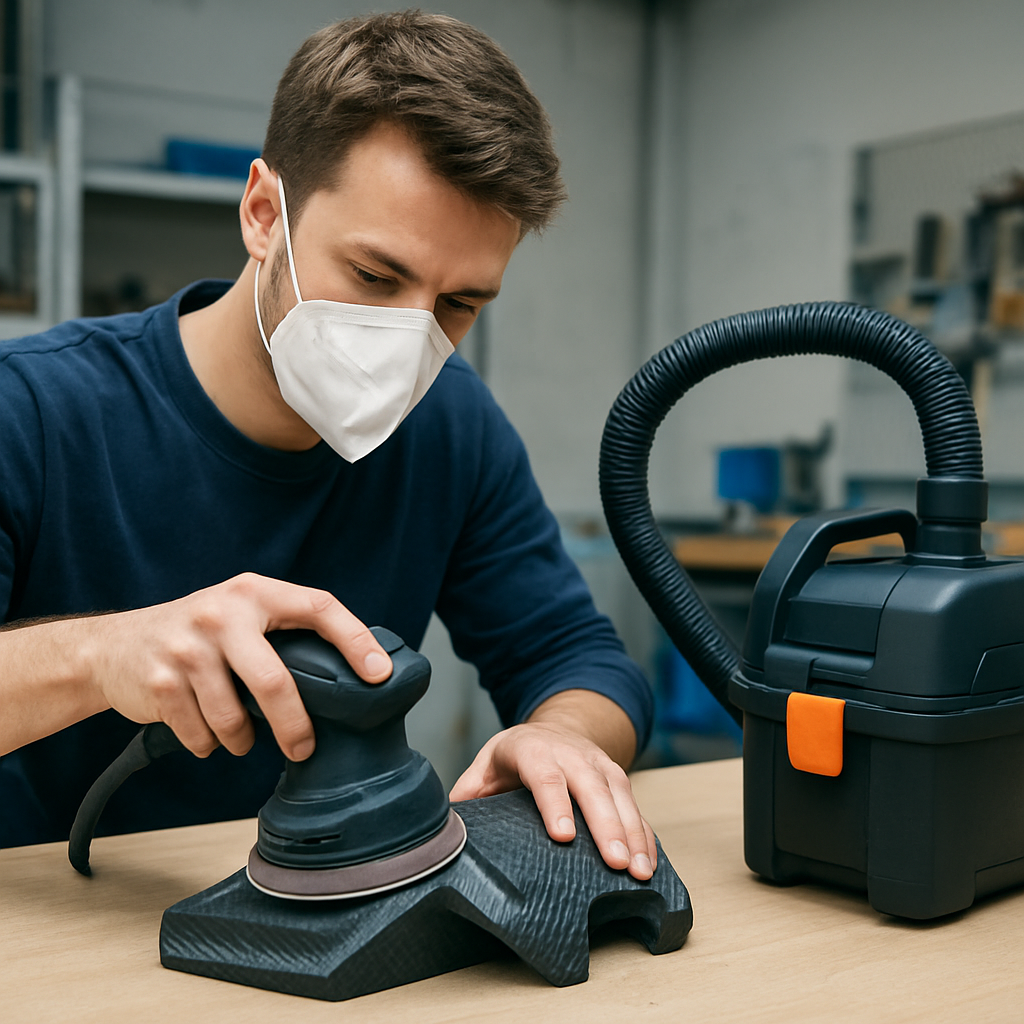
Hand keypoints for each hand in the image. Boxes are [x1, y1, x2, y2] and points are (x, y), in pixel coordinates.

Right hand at [81, 572, 391, 759]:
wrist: (112, 647)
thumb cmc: (197, 635)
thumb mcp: (240, 615)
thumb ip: (281, 632)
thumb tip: (346, 674)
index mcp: (254, 593)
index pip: (318, 608)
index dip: (355, 639)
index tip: (379, 673)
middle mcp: (222, 614)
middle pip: (274, 681)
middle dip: (295, 725)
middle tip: (304, 748)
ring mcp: (188, 647)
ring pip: (234, 718)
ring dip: (242, 739)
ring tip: (241, 736)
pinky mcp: (161, 682)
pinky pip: (201, 735)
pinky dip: (209, 744)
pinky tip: (205, 731)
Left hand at [450, 715, 657, 880]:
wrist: (555, 728)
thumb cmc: (517, 755)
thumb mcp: (487, 764)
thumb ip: (469, 792)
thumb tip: (445, 826)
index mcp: (533, 750)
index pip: (545, 775)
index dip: (555, 803)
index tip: (564, 835)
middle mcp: (572, 754)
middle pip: (591, 787)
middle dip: (605, 825)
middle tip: (614, 862)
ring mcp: (599, 765)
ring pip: (620, 796)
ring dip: (632, 833)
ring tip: (637, 871)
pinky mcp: (618, 779)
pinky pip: (636, 807)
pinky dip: (644, 836)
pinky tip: (648, 863)